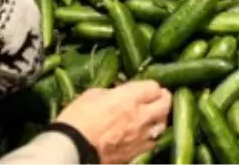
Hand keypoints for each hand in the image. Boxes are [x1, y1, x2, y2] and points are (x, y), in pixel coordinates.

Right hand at [56, 81, 172, 164]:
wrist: (73, 149)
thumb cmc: (78, 118)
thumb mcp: (92, 95)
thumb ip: (111, 92)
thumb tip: (117, 93)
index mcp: (130, 97)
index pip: (154, 87)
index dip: (151, 86)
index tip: (146, 88)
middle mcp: (142, 116)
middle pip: (165, 104)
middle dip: (163, 99)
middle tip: (157, 98)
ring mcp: (142, 137)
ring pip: (162, 125)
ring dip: (158, 119)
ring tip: (151, 117)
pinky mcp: (137, 153)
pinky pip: (151, 142)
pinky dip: (150, 137)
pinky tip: (142, 135)